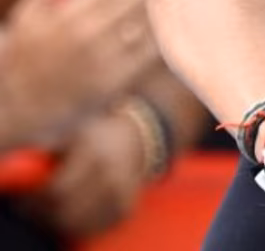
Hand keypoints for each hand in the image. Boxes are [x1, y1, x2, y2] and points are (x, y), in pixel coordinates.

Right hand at [0, 0, 158, 143]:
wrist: (12, 111)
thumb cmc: (19, 60)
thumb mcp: (24, 19)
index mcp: (71, 13)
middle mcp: (89, 35)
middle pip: (140, 2)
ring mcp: (103, 61)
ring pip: (149, 28)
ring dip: (172, 12)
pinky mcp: (114, 86)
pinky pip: (148, 59)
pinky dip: (166, 42)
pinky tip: (184, 31)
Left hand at [18, 111, 147, 237]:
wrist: (138, 140)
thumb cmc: (97, 137)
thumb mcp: (75, 135)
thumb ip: (52, 148)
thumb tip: (33, 162)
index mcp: (95, 156)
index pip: (59, 190)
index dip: (39, 199)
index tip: (29, 197)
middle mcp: (111, 177)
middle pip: (68, 212)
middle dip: (46, 214)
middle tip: (38, 207)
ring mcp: (121, 195)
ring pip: (81, 224)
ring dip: (62, 221)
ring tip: (54, 209)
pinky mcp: (126, 209)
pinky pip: (96, 227)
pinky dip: (81, 224)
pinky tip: (74, 212)